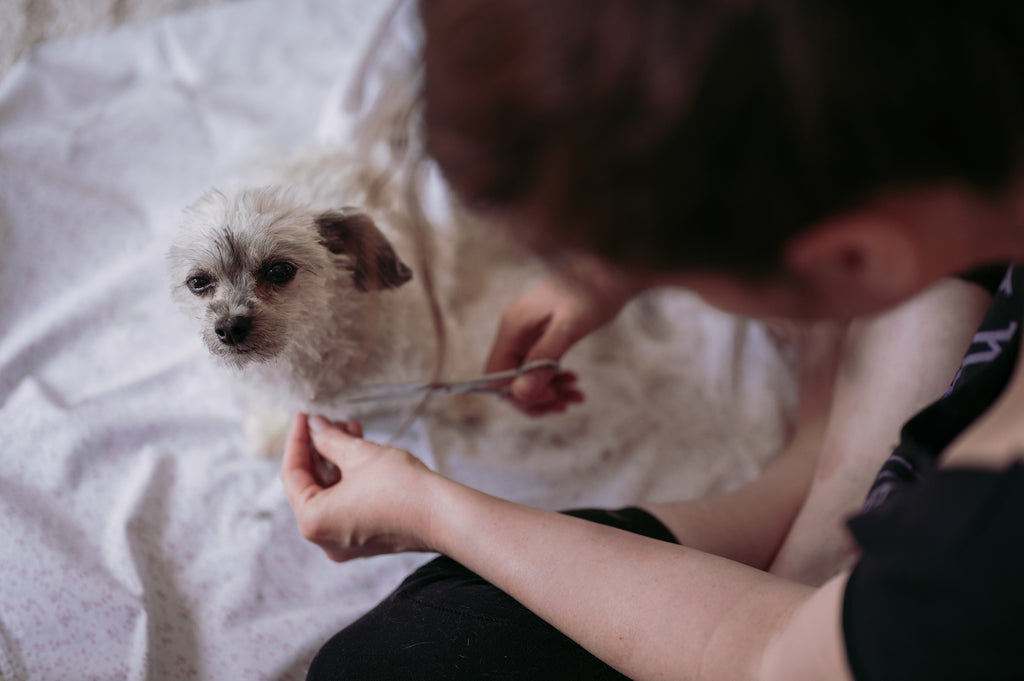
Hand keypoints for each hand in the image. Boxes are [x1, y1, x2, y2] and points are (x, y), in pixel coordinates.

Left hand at [280, 413, 435, 560]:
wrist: (444, 515)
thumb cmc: (403, 489)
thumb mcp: (360, 455)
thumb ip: (329, 439)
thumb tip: (314, 426)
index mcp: (313, 522)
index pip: (292, 474)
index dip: (297, 440)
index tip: (304, 417)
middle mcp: (324, 538)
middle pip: (310, 485)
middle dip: (320, 448)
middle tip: (328, 421)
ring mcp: (344, 541)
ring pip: (330, 493)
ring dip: (337, 460)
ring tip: (349, 430)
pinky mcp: (364, 538)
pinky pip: (346, 503)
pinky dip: (349, 478)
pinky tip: (360, 450)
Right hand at [486, 258, 639, 414]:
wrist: (614, 270)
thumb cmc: (593, 292)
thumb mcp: (570, 328)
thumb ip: (543, 359)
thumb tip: (520, 393)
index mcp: (513, 326)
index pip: (495, 374)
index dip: (517, 394)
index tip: (549, 399)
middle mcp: (515, 330)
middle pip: (509, 379)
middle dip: (535, 397)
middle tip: (564, 404)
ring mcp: (528, 333)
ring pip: (526, 376)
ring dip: (548, 392)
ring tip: (575, 396)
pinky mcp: (542, 335)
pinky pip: (539, 367)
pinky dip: (555, 381)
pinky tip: (575, 384)